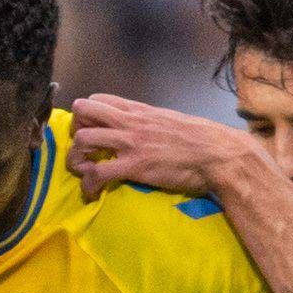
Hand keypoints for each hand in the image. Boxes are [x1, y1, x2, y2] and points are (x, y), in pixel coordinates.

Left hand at [69, 93, 253, 201]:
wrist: (217, 153)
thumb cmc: (200, 139)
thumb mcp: (169, 120)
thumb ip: (148, 122)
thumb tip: (141, 129)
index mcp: (138, 110)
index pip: (97, 99)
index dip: (86, 115)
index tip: (90, 132)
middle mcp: (130, 121)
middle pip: (82, 111)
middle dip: (74, 131)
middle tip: (83, 151)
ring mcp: (131, 143)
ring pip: (83, 140)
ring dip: (75, 159)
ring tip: (84, 173)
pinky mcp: (135, 166)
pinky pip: (98, 172)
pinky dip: (88, 185)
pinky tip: (92, 193)